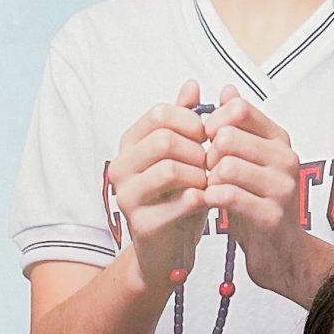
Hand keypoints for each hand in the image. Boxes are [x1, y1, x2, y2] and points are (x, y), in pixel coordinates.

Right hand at [106, 82, 208, 291]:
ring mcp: (126, 196)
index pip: (159, 113)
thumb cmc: (177, 197)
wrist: (169, 249)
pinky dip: (201, 197)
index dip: (191, 121)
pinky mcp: (140, 224)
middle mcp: (120, 167)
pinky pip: (179, 201)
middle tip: (212, 163)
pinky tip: (209, 199)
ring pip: (170, 168)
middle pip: (164, 139)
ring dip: (200, 174)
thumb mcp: (184, 154)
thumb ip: (185, 120)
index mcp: (129, 144)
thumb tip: (192, 84)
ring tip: (211, 182)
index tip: (207, 137)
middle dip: (198, 149)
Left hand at [198, 91, 319, 295]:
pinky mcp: (271, 215)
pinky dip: (212, 199)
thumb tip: (227, 89)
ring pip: (226, 165)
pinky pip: (229, 195)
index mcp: (279, 139)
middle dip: (206, 154)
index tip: (206, 142)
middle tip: (205, 172)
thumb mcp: (248, 160)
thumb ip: (238, 126)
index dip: (212, 122)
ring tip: (208, 189)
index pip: (239, 108)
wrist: (280, 252)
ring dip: (207, 179)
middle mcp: (285, 158)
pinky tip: (210, 204)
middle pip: (228, 135)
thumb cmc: (258, 203)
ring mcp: (282, 187)